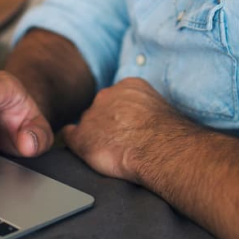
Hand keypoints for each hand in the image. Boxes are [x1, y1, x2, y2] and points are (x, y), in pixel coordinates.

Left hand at [60, 77, 186, 182]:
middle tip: (120, 141)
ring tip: (111, 152)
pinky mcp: (82, 137)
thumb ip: (145, 109)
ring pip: (88, 124)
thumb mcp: (160, 109)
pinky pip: (70, 136)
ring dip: (96, 136)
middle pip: (100, 108)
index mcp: (128, 86)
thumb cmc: (168, 135)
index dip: (121, 115)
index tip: (128, 127)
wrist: (160, 149)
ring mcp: (92, 115)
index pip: (117, 98)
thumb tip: (145, 121)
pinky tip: (86, 152)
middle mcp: (106, 95)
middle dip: (107, 123)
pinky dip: (76, 144)